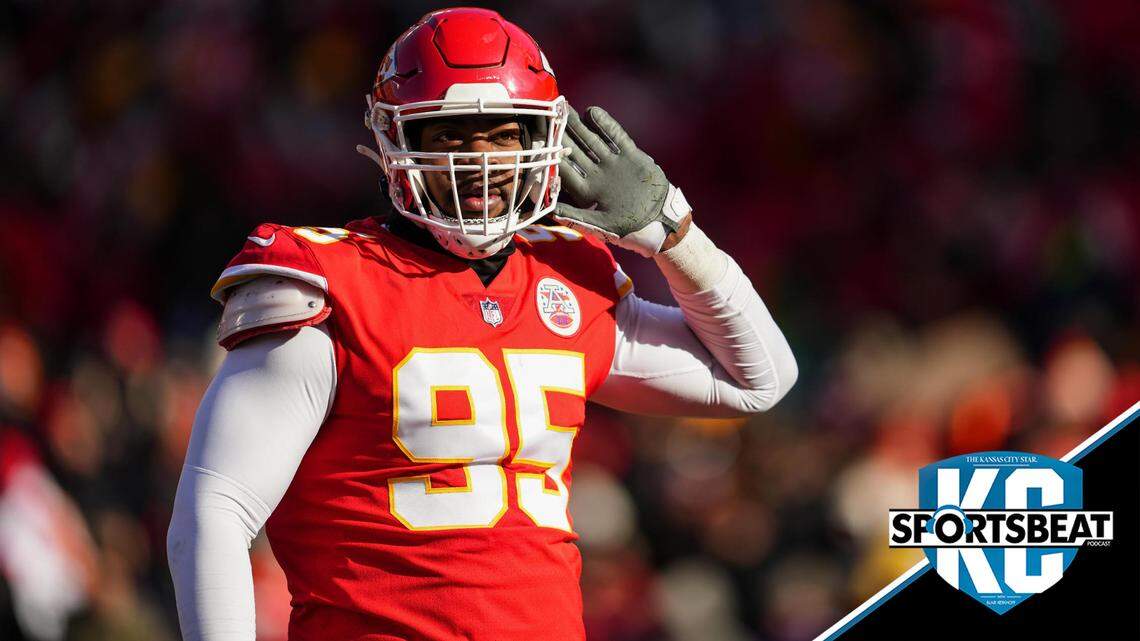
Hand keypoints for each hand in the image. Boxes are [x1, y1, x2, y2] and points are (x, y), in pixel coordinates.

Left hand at [555, 105, 691, 256]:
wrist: (660, 222)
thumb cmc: (628, 229)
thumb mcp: (600, 226)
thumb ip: (577, 217)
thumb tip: (552, 212)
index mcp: (587, 191)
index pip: (566, 170)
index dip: (553, 155)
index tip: (541, 141)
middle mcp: (598, 175)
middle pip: (577, 151)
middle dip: (564, 134)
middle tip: (550, 115)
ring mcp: (614, 164)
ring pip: (593, 141)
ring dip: (580, 125)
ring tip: (567, 109)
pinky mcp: (631, 156)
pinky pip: (617, 137)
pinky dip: (606, 125)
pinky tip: (593, 112)